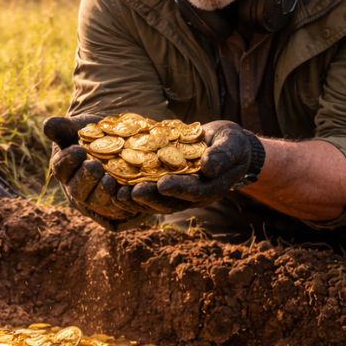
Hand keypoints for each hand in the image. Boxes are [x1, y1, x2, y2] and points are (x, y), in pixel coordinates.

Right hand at [44, 115, 143, 226]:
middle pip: (78, 190)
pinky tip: (130, 192)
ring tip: (110, 180)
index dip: (68, 161)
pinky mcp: (118, 205)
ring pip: (98, 202)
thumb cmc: (92, 134)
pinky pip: (120, 208)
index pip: (61, 168)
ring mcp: (99, 200)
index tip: (77, 150)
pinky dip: (124, 202)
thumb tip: (48, 124)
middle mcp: (79, 189)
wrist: (118, 143)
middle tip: (94, 166)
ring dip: (103, 193)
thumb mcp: (78, 128)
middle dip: (85, 179)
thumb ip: (62, 128)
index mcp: (65, 170)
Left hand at [129, 120, 263, 212]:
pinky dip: (130, 188)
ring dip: (135, 199)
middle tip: (130, 192)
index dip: (177, 189)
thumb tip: (210, 167)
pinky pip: (147, 191)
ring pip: (154, 201)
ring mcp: (177, 193)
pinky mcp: (164, 185)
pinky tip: (113, 182)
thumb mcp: (232, 144)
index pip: (193, 191)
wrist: (226, 146)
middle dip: (149, 198)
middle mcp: (191, 196)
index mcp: (210, 188)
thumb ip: (222, 155)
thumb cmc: (232, 144)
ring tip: (116, 191)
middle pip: (168, 202)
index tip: (162, 184)